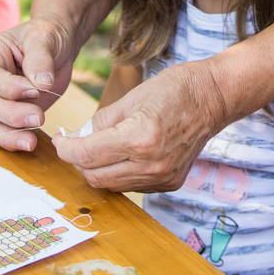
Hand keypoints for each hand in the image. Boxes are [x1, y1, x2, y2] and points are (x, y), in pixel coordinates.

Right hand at [0, 17, 78, 151]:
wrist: (57, 47)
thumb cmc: (47, 36)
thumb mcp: (45, 37)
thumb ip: (40, 58)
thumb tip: (41, 84)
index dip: (8, 88)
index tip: (35, 90)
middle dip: (11, 114)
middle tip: (38, 117)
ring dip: (9, 133)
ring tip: (31, 141)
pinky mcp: (3, 112)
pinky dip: (12, 140)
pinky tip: (29, 142)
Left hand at [51, 59, 228, 191]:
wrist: (214, 98)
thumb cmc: (176, 89)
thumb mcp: (132, 96)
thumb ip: (102, 121)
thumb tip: (78, 137)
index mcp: (140, 137)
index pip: (87, 154)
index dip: (66, 149)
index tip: (59, 140)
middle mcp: (152, 164)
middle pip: (95, 176)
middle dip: (78, 161)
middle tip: (73, 144)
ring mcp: (163, 176)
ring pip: (112, 184)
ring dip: (98, 169)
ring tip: (96, 148)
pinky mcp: (170, 182)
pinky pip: (132, 185)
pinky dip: (119, 173)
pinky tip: (122, 155)